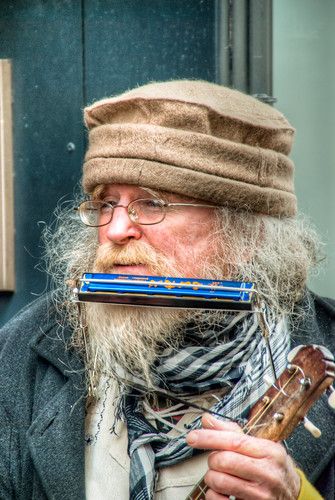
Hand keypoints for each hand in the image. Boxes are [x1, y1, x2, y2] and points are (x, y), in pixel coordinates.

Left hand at [186, 413, 300, 499]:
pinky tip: (222, 490)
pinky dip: (213, 494)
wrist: (294, 494)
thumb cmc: (273, 466)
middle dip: (213, 458)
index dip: (209, 438)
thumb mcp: (260, 445)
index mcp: (269, 451)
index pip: (233, 441)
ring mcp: (261, 495)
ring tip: (221, 474)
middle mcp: (267, 473)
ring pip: (219, 481)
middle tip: (218, 459)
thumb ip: (232, 432)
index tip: (192, 437)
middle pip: (223, 461)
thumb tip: (207, 420)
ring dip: (212, 476)